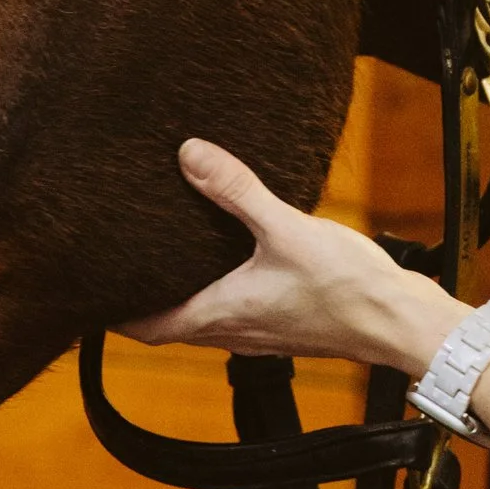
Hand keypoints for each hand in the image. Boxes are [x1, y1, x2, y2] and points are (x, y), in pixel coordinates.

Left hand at [132, 140, 460, 374]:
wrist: (401, 322)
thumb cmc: (347, 288)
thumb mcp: (286, 228)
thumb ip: (236, 191)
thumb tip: (188, 154)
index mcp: (220, 314)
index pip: (147, 327)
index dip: (112, 313)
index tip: (88, 290)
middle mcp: (234, 332)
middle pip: (169, 325)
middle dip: (143, 300)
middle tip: (121, 264)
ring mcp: (262, 333)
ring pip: (203, 321)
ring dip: (181, 297)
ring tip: (168, 258)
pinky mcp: (286, 325)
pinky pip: (236, 314)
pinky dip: (218, 294)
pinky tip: (232, 261)